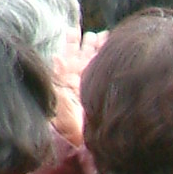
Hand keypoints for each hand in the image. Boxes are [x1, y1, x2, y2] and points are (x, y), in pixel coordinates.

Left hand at [51, 28, 106, 146]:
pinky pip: (107, 73)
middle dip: (89, 42)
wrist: (80, 144)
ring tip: (106, 37)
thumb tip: (56, 56)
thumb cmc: (66, 126)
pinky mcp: (103, 92)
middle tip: (95, 34)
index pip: (69, 54)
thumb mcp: (58, 99)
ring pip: (97, 62)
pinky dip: (111, 62)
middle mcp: (80, 80)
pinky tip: (116, 52)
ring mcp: (93, 85)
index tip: (74, 29)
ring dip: (102, 49)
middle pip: (85, 55)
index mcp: (67, 78)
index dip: (71, 41)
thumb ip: (58, 77)